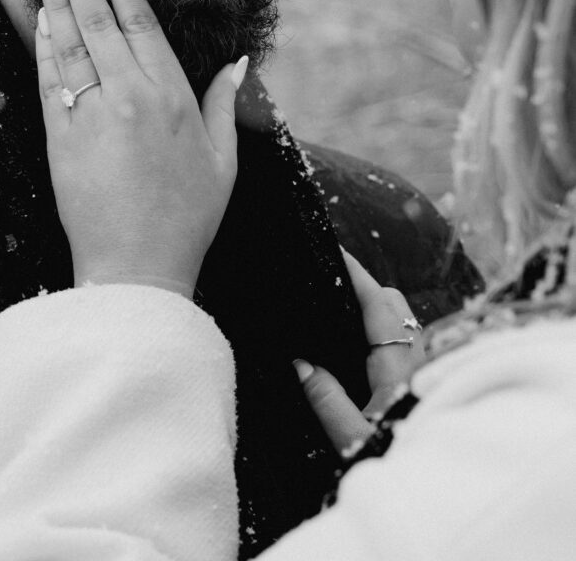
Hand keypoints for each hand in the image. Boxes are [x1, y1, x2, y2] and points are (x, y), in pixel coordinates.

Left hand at [35, 0, 246, 296]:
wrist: (137, 269)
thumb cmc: (188, 215)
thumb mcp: (223, 158)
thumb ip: (225, 102)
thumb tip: (237, 60)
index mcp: (171, 95)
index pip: (139, 19)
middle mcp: (130, 96)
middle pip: (97, 19)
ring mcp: (91, 115)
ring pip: (68, 42)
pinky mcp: (61, 138)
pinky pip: (50, 81)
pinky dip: (43, 46)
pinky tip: (40, 20)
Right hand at [295, 252, 423, 453]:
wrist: (445, 494)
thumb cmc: (399, 465)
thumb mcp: (353, 439)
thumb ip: (326, 400)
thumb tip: (301, 364)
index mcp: (398, 365)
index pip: (377, 303)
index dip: (355, 274)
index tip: (334, 252)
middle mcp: (419, 359)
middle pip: (395, 304)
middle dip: (366, 286)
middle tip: (332, 282)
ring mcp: (428, 369)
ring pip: (404, 321)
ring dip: (378, 309)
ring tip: (344, 310)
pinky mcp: (429, 383)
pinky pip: (408, 342)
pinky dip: (386, 330)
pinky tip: (365, 348)